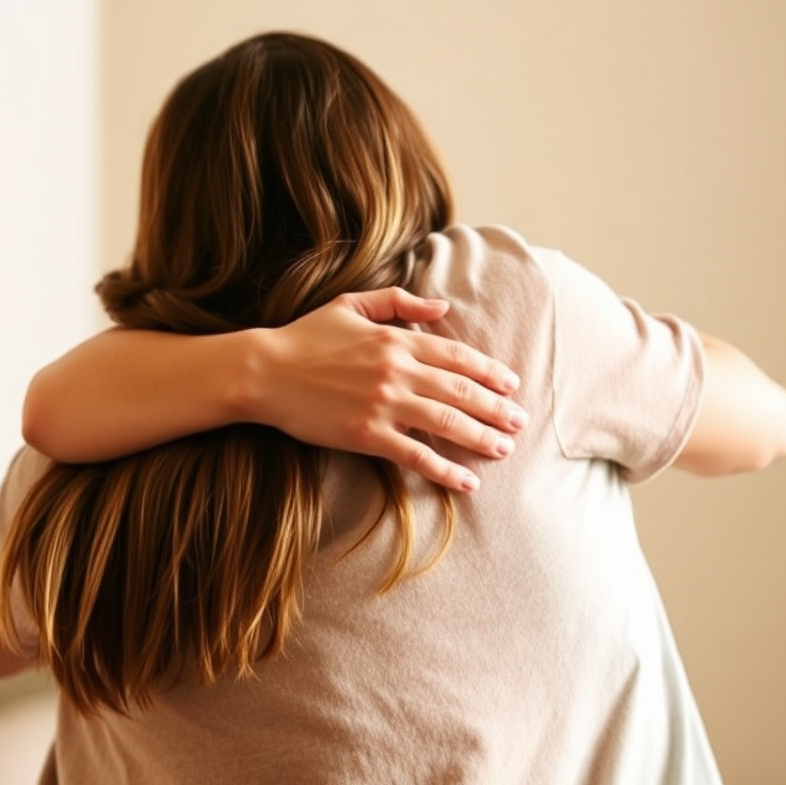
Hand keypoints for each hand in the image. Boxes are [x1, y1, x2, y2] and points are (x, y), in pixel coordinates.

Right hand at [252, 287, 526, 491]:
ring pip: (447, 422)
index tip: (511, 385)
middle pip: (461, 390)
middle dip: (496, 408)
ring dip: (481, 437)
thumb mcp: (351, 304)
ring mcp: (384, 404)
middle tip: (520, 422)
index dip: (489, 371)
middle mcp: (396, 370)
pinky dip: (445, 470)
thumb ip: (399, 302)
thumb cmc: (306, 337)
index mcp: (395, 339)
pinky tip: (467, 482)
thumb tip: (442, 308)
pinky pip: (416, 455)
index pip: (456, 355)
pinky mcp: (367, 435)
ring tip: (503, 449)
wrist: (265, 372)